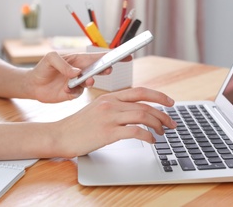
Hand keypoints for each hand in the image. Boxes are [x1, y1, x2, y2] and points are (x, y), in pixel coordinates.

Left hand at [26, 51, 131, 102]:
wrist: (32, 86)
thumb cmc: (42, 68)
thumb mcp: (50, 60)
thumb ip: (63, 64)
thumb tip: (77, 73)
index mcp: (79, 60)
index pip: (100, 56)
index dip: (114, 55)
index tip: (127, 54)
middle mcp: (82, 71)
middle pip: (100, 69)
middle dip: (106, 68)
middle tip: (108, 68)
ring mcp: (78, 83)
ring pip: (91, 83)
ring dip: (90, 82)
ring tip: (87, 81)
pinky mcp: (73, 94)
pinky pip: (79, 94)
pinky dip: (74, 92)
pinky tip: (66, 90)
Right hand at [51, 87, 176, 157]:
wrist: (61, 135)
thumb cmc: (78, 125)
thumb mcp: (97, 109)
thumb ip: (115, 107)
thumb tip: (135, 112)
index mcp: (110, 97)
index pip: (140, 91)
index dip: (158, 96)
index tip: (170, 103)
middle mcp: (111, 104)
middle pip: (145, 105)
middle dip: (163, 114)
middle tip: (172, 123)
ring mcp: (109, 117)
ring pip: (142, 116)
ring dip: (157, 125)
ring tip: (163, 133)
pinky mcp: (107, 132)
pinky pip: (135, 131)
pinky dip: (147, 136)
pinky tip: (151, 141)